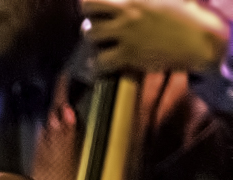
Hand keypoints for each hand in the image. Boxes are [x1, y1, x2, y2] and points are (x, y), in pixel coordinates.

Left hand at [84, 0, 229, 75]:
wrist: (200, 40)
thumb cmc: (188, 16)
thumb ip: (146, 0)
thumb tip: (136, 2)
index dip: (91, 3)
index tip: (94, 9)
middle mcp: (128, 11)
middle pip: (88, 10)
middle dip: (89, 17)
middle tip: (97, 26)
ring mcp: (127, 32)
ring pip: (90, 34)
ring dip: (93, 40)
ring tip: (102, 45)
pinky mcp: (129, 54)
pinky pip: (99, 61)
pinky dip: (96, 64)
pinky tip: (101, 64)